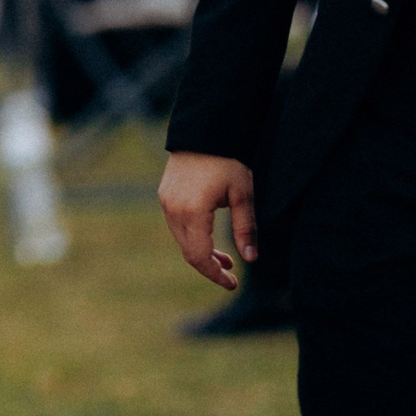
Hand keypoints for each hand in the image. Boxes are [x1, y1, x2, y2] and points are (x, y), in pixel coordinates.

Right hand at [158, 150, 257, 290]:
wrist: (204, 132)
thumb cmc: (228, 161)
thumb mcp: (243, 195)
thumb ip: (246, 228)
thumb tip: (251, 259)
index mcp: (193, 211)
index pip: (200, 256)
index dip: (215, 274)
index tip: (232, 284)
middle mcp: (174, 210)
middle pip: (189, 252)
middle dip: (210, 268)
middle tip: (231, 276)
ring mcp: (166, 203)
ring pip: (182, 240)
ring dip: (202, 253)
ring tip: (226, 259)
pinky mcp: (165, 196)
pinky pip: (177, 226)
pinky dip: (193, 238)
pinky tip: (210, 238)